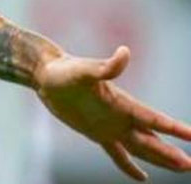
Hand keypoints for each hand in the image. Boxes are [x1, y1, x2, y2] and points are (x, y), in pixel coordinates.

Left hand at [35, 45, 190, 180]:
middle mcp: (121, 117)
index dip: (174, 129)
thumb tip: (125, 52)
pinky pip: (117, 154)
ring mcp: (110, 127)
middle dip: (171, 154)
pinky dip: (129, 166)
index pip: (154, 120)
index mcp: (122, 104)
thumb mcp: (84, 70)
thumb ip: (106, 66)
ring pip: (141, 148)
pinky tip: (142, 178)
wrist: (46, 76)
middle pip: (151, 140)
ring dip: (160, 159)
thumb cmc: (64, 70)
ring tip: (182, 168)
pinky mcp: (97, 133)